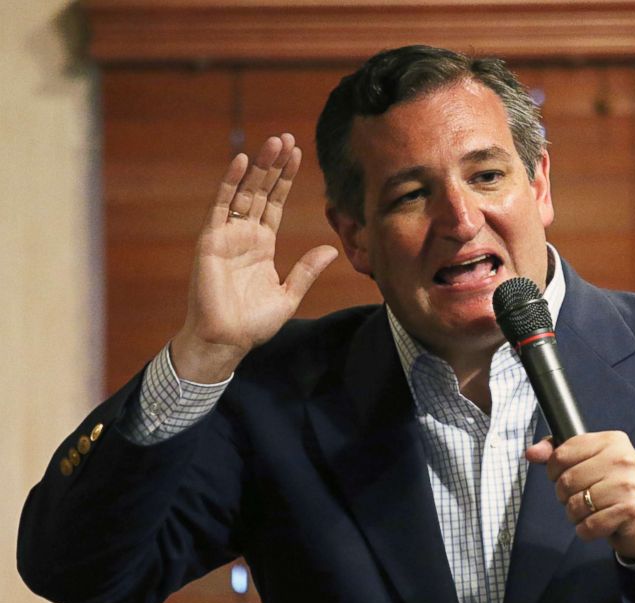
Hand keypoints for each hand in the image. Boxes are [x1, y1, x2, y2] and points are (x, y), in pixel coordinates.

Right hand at [171, 134, 338, 381]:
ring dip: (258, 167)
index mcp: (262, 245)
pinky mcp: (212, 240)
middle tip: (287, 138)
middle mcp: (244, 235)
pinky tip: (243, 161)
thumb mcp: (289, 295)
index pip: (275, 204)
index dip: (285, 180)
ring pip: (244, 192)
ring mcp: (227, 235)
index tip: (298, 154)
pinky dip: (230, 183)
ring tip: (273, 142)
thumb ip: (307, 270)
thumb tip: (332, 249)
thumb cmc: (253, 324)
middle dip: (274, 166)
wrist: (227, 340)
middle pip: (261, 192)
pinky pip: (221, 206)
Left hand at [525, 431, 634, 559]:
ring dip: (576, 516)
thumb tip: (531, 453)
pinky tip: (598, 524)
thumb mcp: (588, 462)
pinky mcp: (630, 509)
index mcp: (611, 440)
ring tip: (591, 511)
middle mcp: (622, 458)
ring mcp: (628, 484)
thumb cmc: (612, 486)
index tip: (566, 477)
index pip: (562, 454)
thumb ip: (558, 454)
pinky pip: (589, 525)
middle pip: (566, 481)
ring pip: (575, 505)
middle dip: (565, 496)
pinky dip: (586, 531)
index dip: (554, 471)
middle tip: (583, 498)